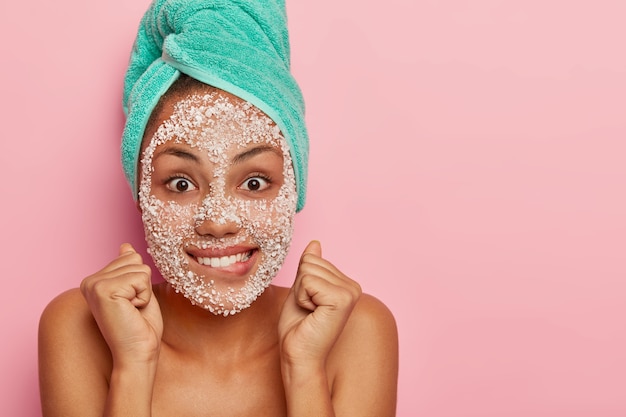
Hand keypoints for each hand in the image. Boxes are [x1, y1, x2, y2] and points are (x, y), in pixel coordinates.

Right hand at [80, 243, 162, 367]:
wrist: (137, 354)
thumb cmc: (140, 328)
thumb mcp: (137, 291)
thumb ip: (128, 270)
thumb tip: (125, 246)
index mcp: (95, 280)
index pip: (131, 258)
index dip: (141, 282)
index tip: (130, 304)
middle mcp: (89, 281)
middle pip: (135, 260)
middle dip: (143, 285)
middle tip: (132, 309)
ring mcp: (94, 284)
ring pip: (140, 268)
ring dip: (144, 292)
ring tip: (131, 311)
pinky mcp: (103, 290)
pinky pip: (140, 278)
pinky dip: (144, 296)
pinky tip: (131, 311)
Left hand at [278, 240, 361, 368]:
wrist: (298, 355)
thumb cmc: (298, 328)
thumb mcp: (301, 289)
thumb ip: (309, 267)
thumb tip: (315, 243)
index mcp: (346, 284)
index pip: (312, 259)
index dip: (301, 282)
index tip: (308, 305)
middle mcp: (353, 286)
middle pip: (310, 262)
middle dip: (300, 286)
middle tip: (308, 310)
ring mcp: (350, 292)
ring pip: (307, 270)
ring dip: (300, 293)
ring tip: (310, 313)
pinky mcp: (342, 299)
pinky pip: (308, 280)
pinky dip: (302, 297)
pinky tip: (312, 314)